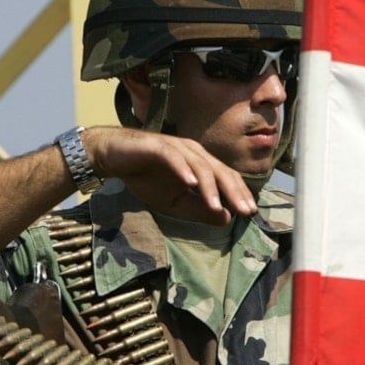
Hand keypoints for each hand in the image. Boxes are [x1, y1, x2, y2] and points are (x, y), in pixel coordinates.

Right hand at [85, 126, 257, 224]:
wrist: (113, 158)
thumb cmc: (145, 177)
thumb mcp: (175, 202)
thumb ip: (199, 210)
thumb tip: (226, 218)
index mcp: (200, 163)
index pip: (226, 178)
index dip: (239, 194)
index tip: (250, 213)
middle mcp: (193, 152)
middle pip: (219, 170)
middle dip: (233, 191)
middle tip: (244, 210)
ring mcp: (176, 147)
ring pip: (199, 165)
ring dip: (209, 186)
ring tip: (215, 205)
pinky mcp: (156, 146)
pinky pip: (173, 157)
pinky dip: (182, 169)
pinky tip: (190, 183)